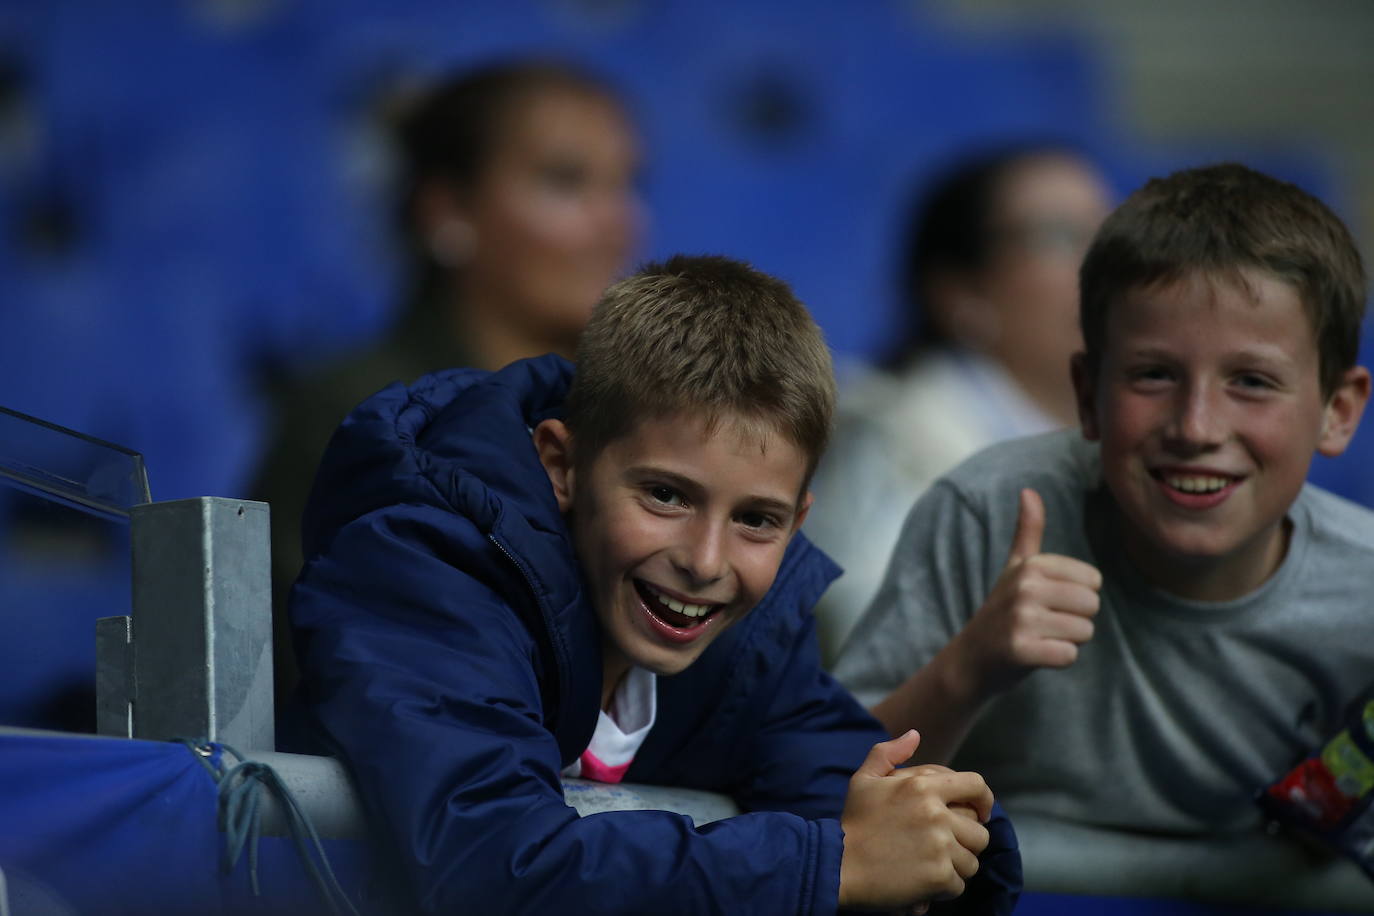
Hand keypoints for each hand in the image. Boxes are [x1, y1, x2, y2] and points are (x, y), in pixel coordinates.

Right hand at [839, 731, 992, 909]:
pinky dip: (944, 888)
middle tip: (943, 847)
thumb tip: (914, 734)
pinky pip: (959, 884)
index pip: (975, 786)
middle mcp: (936, 814)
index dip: (983, 800)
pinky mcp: (939, 876)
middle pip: (979, 830)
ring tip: (930, 865)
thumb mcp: (864, 780)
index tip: (979, 813)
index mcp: (922, 786)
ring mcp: (940, 846)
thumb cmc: (853, 824)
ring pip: (971, 860)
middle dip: (965, 840)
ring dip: (955, 866)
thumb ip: (889, 753)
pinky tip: (923, 884)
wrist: (837, 865)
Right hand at [952, 488, 1101, 694]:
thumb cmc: (1002, 610)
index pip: (1092, 580)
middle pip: (1092, 605)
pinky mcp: (1020, 651)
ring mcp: (1020, 620)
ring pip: (1084, 631)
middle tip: (1045, 624)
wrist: (971, 658)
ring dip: (1068, 641)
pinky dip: (1058, 660)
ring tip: (1040, 638)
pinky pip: (1069, 655)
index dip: (1077, 596)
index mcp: (1030, 566)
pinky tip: (1036, 655)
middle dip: (1076, 620)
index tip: (1048, 602)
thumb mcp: (1014, 568)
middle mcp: (1024, 588)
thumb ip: (1027, 530)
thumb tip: (1028, 490)